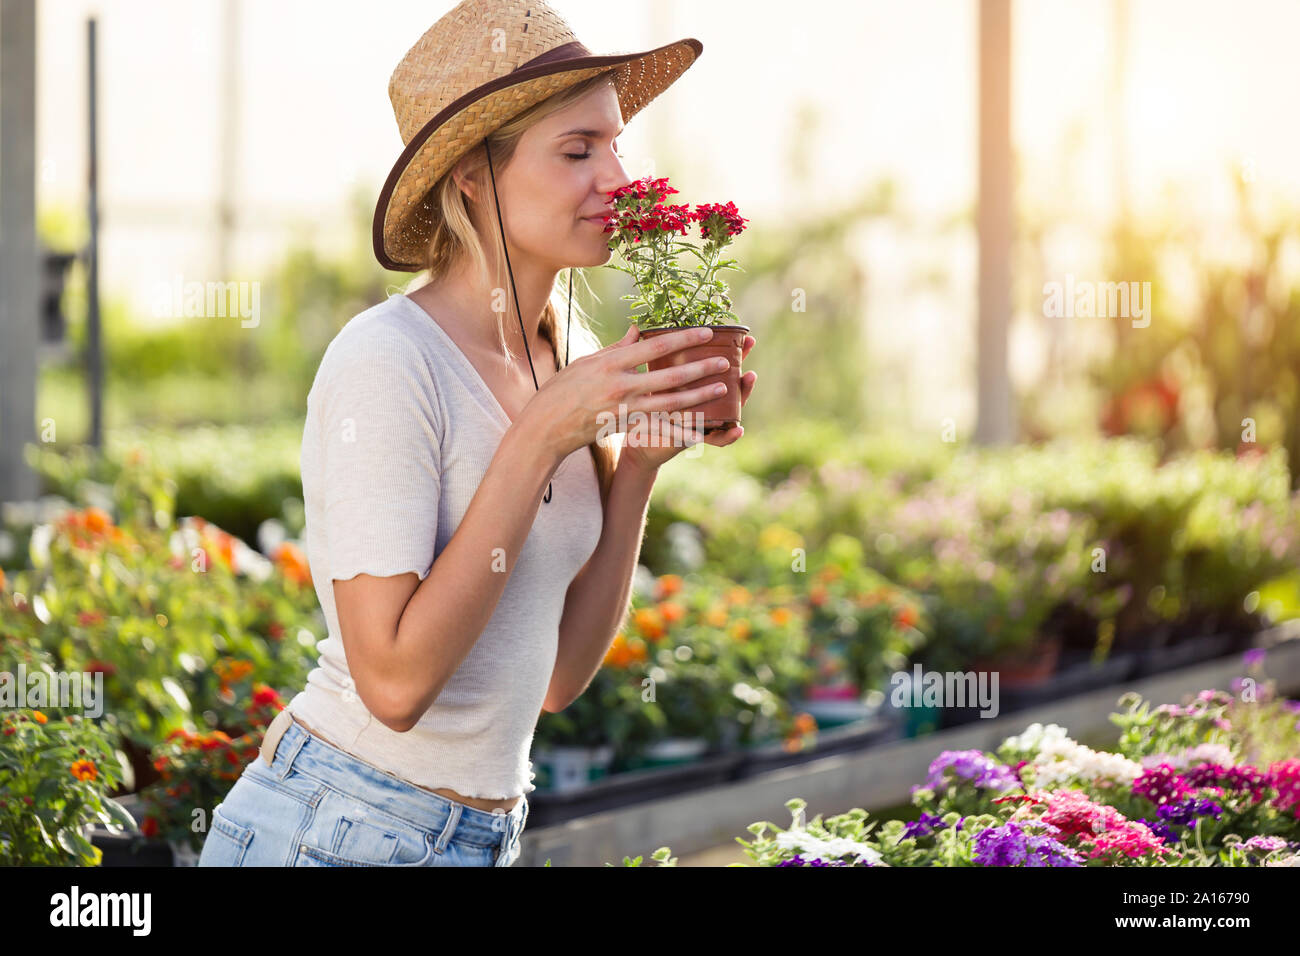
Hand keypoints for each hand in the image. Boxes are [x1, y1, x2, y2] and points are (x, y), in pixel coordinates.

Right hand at [517, 323, 736, 469]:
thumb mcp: (587, 362)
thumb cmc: (562, 391)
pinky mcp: (626, 427)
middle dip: (700, 368)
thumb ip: (617, 349)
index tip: (707, 332)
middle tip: (725, 362)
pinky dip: (681, 427)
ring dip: (699, 396)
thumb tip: (637, 330)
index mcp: (611, 364)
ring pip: (671, 402)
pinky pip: (660, 426)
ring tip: (721, 388)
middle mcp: (621, 386)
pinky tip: (701, 426)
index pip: (655, 346)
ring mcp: (625, 409)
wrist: (546, 428)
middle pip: (669, 376)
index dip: (684, 338)